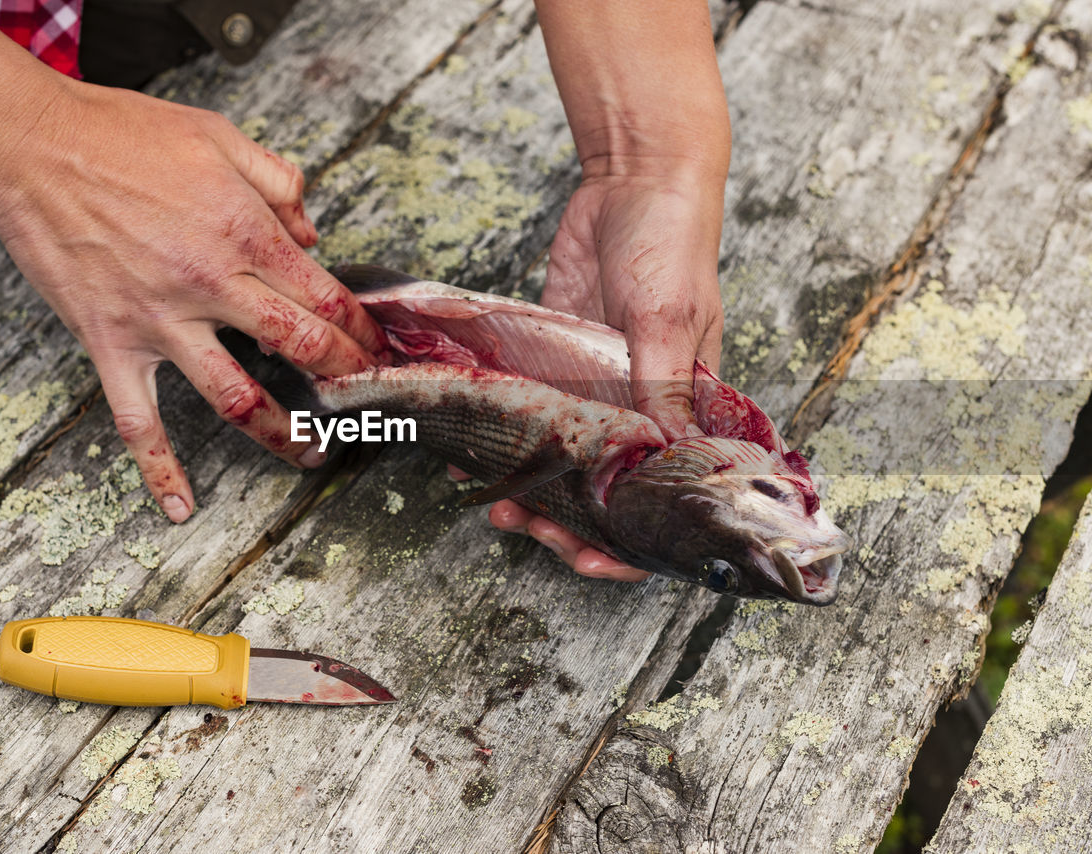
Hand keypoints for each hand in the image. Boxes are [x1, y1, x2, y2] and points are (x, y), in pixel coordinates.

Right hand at [0, 81, 386, 522]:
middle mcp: (211, 283)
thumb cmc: (122, 136)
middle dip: (345, 380)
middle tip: (368, 402)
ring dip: (280, 432)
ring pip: (235, 394)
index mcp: (243, 233)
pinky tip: (181, 508)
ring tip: (312, 455)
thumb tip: (312, 235)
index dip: (361, 332)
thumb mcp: (218, 137)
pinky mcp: (111, 343)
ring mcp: (160, 321)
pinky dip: (159, 469)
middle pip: (299, 347)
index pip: (324, 298)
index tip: (378, 351)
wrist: (29, 147)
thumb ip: (278, 184)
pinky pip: (138, 421)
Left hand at [488, 173, 724, 581]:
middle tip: (524, 528)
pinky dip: (500, 435)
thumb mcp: (670, 317)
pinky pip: (525, 410)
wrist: (634, 178)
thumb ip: (662, 384)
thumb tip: (661, 454)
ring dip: (526, 488)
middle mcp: (638, 409)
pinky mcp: (553, 358)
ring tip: (489, 502)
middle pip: (603, 490)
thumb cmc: (674, 243)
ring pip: (559, 459)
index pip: (664, 497)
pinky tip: (465, 453)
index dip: (630, 542)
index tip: (590, 561)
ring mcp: (593, 387)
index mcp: (684, 410)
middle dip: (565, 522)